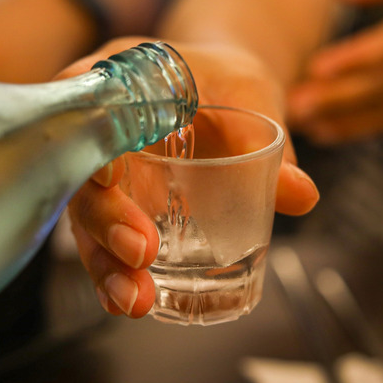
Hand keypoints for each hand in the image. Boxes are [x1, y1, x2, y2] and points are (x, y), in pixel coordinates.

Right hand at [56, 38, 318, 317]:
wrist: (223, 91)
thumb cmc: (225, 82)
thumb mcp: (249, 96)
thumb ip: (266, 140)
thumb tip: (300, 194)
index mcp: (115, 84)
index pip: (85, 111)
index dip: (86, 143)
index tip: (107, 178)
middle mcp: (95, 132)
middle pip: (81, 178)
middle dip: (106, 222)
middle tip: (141, 253)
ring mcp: (103, 176)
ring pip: (87, 222)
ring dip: (106, 264)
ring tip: (133, 300)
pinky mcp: (118, 209)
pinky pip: (106, 242)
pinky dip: (116, 274)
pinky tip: (132, 301)